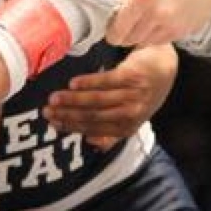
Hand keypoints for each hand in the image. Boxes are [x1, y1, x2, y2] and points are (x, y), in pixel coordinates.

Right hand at [43, 44, 176, 149]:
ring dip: (73, 99)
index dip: (71, 127)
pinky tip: (73, 84)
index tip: (52, 122)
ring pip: (98, 100)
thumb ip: (111, 132)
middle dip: (67, 114)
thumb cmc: (140, 93)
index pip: (94, 129)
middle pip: (93, 116)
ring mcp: (134, 95)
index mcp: (127, 127)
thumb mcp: (130, 116)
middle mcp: (132, 114)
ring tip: (54, 97)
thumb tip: (90, 143)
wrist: (163, 67)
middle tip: (47, 110)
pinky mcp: (133, 76)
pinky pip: (107, 81)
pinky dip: (88, 83)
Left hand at [90, 0, 210, 45]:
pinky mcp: (185, 30)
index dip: (110, 31)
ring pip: (144, 43)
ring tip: (141, 17)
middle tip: (124, 19)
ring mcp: (172, 25)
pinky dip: (156, 34)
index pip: (116, 32)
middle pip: (128, 41)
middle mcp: (156, 15)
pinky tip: (157, 18)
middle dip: (122, 33)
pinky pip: (162, 41)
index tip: (111, 22)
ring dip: (139, 35)